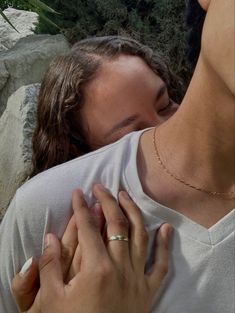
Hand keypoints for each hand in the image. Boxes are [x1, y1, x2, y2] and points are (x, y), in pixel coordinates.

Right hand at [12, 184, 171, 312]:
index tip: (78, 193)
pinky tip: (165, 228)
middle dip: (107, 201)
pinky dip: (164, 245)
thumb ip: (51, 266)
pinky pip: (161, 264)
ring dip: (133, 212)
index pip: (87, 228)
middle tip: (100, 187)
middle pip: (116, 224)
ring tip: (125, 195)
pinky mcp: (148, 291)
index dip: (81, 208)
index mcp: (96, 268)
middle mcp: (120, 268)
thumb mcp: (52, 301)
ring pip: (139, 235)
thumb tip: (50, 236)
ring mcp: (137, 278)